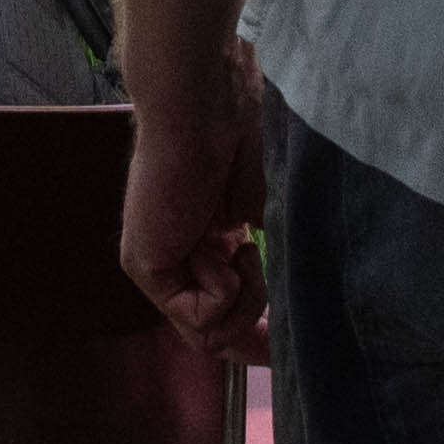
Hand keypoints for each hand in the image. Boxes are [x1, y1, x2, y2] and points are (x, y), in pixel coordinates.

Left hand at [119, 44, 270, 366]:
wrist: (206, 105)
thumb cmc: (246, 136)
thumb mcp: (274, 212)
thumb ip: (279, 262)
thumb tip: (296, 316)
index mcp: (216, 242)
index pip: (231, 315)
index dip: (264, 334)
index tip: (292, 332)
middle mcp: (187, 258)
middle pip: (218, 336)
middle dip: (256, 338)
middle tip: (278, 323)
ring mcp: (164, 265)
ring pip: (210, 336)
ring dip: (246, 303)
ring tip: (248, 251)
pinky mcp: (147, 267)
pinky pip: (197, 321)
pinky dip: (225, 293)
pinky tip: (227, 248)